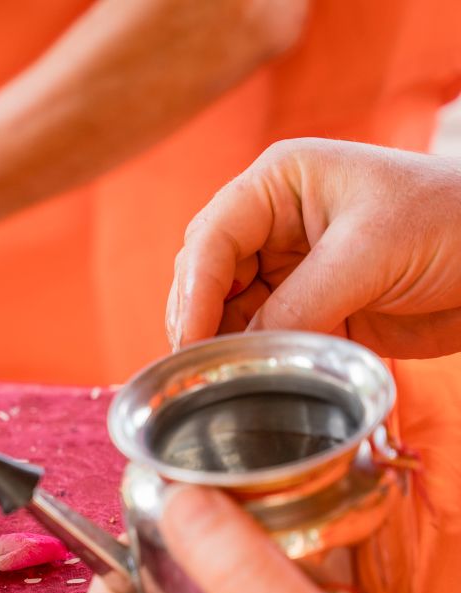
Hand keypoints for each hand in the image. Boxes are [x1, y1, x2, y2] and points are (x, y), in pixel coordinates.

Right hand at [168, 138, 460, 357]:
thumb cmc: (454, 223)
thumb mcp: (370, 254)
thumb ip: (300, 302)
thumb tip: (243, 350)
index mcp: (280, 182)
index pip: (213, 237)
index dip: (194, 292)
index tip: (189, 342)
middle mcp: (274, 221)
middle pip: (207, 275)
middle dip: (200, 320)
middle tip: (200, 369)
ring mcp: (289, 267)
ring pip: (229, 311)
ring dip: (227, 344)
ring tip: (227, 378)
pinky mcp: (309, 306)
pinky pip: (264, 335)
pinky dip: (257, 359)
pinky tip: (258, 378)